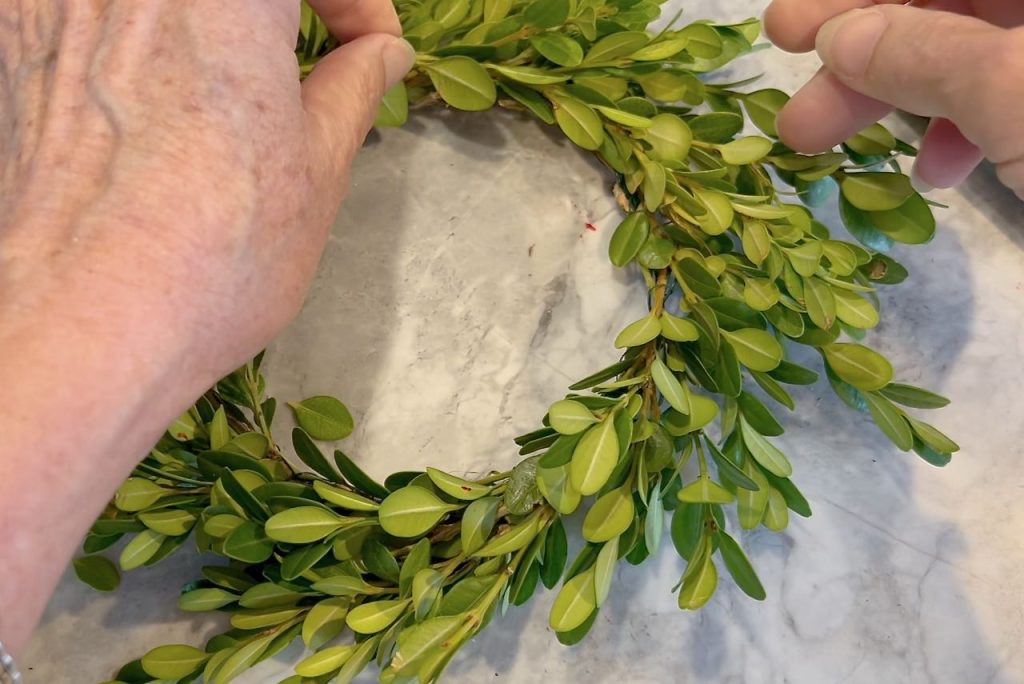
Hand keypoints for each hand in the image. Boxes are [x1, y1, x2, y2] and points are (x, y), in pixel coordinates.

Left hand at [0, 0, 412, 655]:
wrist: (87, 327)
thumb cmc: (211, 257)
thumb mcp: (316, 170)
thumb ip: (353, 87)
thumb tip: (380, 55)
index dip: (357, 0)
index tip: (371, 46)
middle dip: (293, 7)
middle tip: (320, 55)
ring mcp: (61, 2)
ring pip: (169, 0)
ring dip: (224, 21)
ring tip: (246, 82)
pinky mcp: (22, 41)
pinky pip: (105, 14)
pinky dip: (153, 36)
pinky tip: (172, 100)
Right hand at [764, 0, 1023, 197]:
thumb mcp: (1016, 92)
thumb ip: (930, 56)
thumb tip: (839, 38)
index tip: (786, 33)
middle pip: (942, 6)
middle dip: (862, 55)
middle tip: (799, 101)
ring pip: (968, 54)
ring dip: (896, 97)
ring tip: (837, 146)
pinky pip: (1003, 95)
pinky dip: (958, 126)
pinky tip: (934, 171)